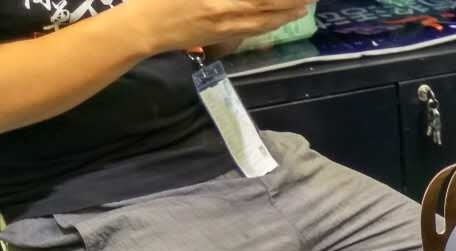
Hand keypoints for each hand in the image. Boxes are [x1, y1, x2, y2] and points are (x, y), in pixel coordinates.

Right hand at [118, 0, 311, 54]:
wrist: (143, 27)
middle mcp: (228, 12)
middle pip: (268, 6)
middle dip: (292, 0)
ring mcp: (227, 27)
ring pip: (265, 20)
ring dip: (288, 13)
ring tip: (306, 5)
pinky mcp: (223, 36)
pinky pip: (254, 30)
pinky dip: (272, 23)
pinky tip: (282, 18)